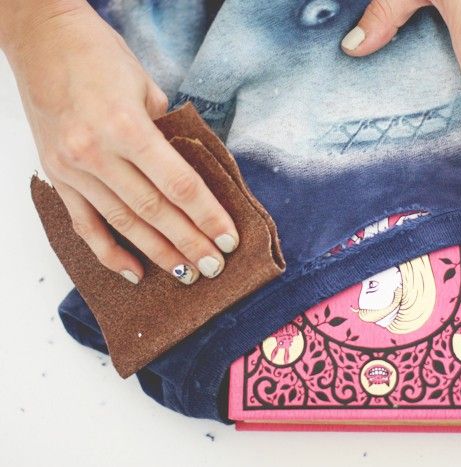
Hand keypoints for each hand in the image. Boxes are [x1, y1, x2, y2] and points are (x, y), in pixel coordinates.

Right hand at [5, 4, 238, 284]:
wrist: (41, 39)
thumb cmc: (101, 57)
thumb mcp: (147, 88)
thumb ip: (167, 134)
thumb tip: (189, 175)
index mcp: (127, 126)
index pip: (179, 185)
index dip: (208, 216)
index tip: (229, 239)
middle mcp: (97, 152)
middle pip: (154, 211)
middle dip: (189, 243)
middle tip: (215, 267)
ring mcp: (72, 168)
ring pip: (123, 223)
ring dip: (158, 253)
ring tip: (186, 275)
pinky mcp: (57, 177)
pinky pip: (84, 224)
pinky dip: (108, 252)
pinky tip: (134, 272)